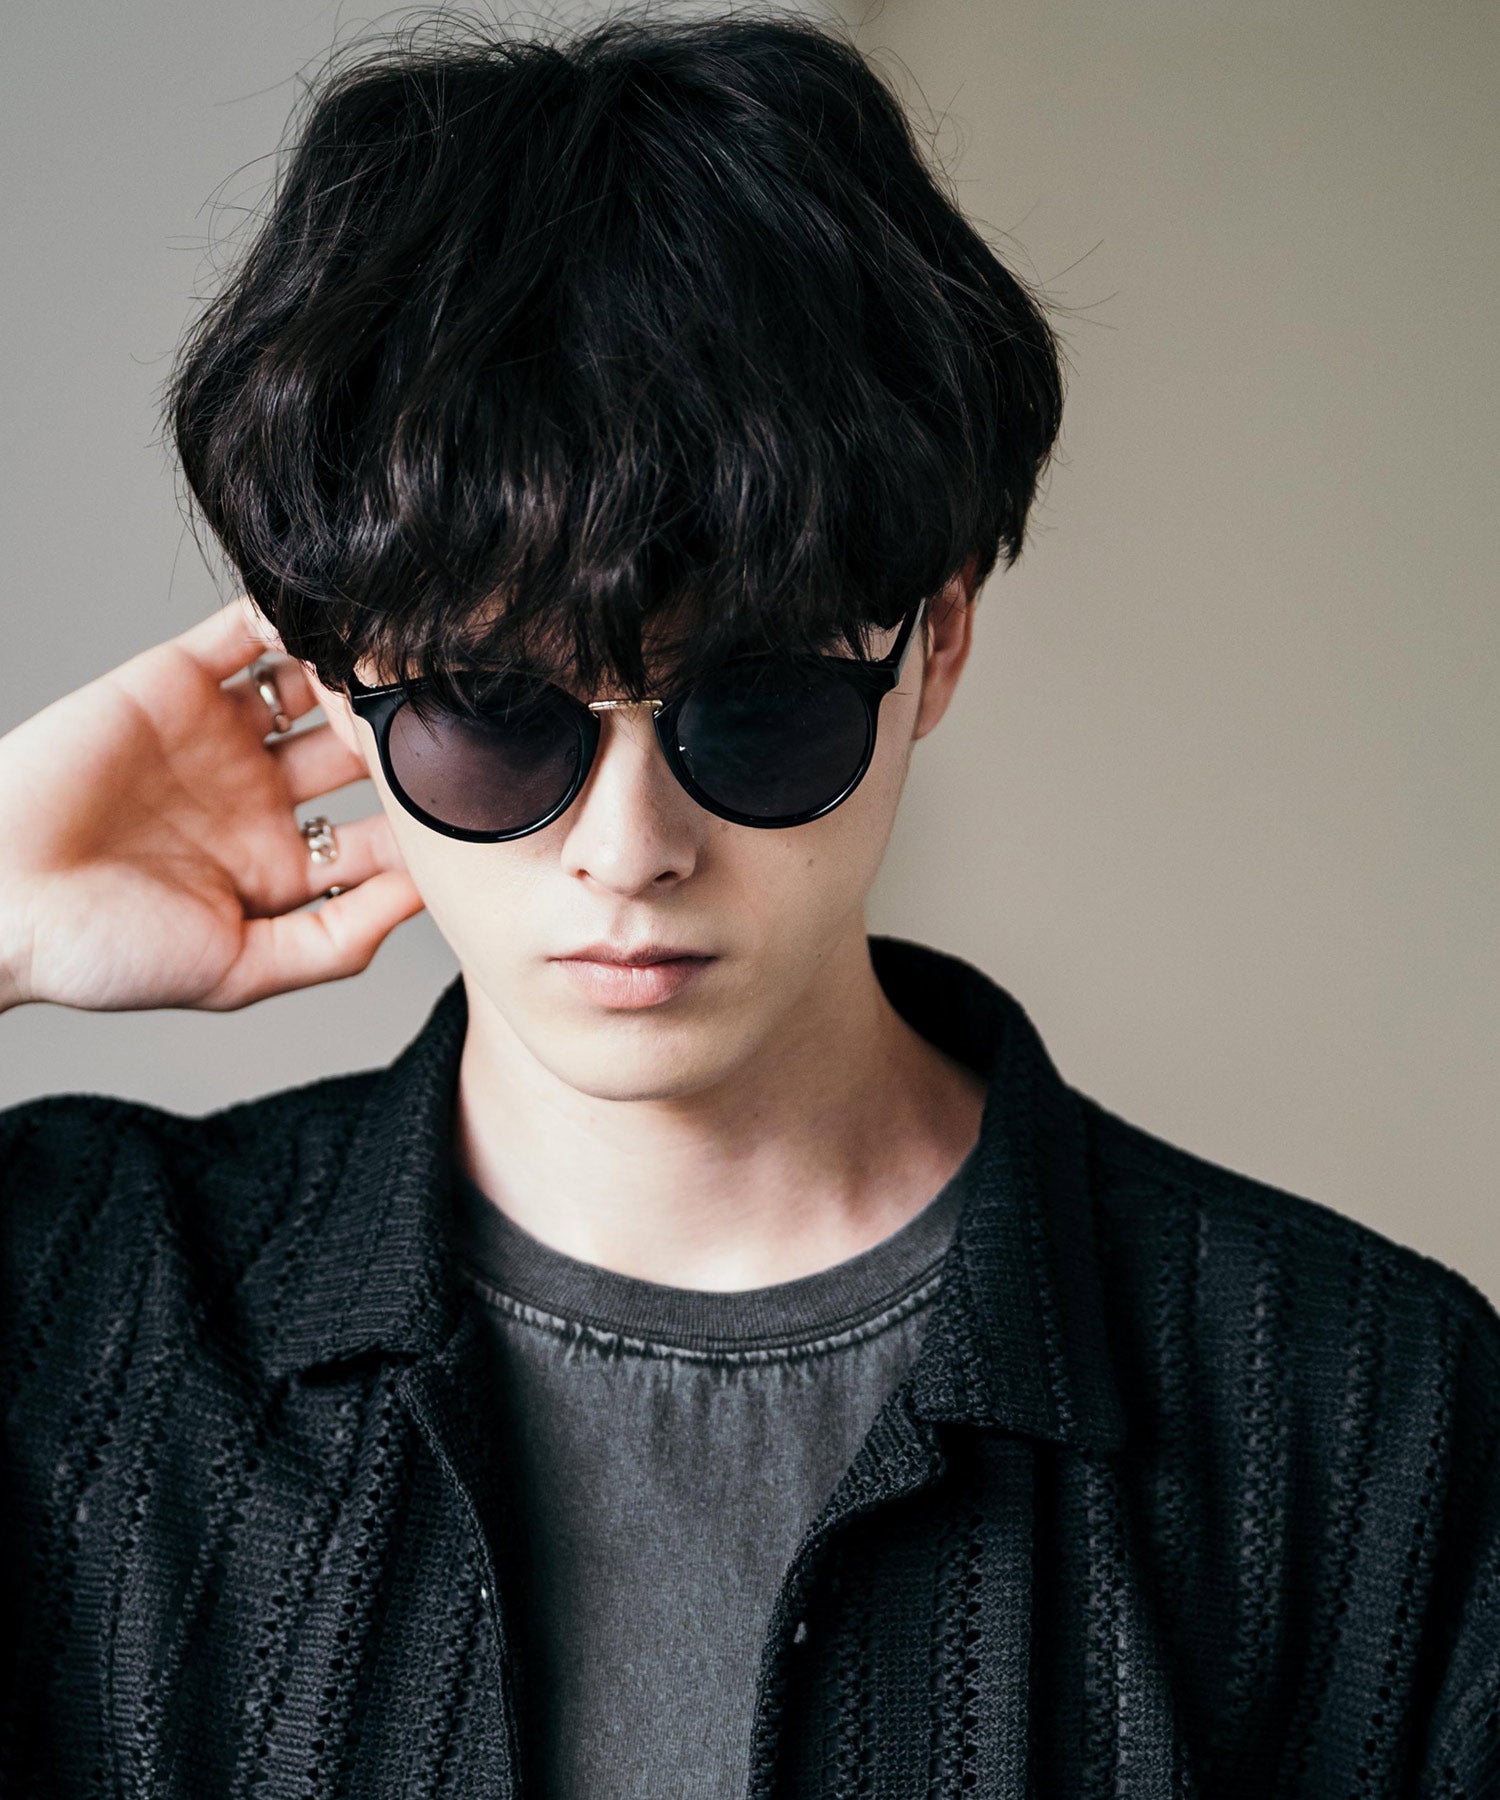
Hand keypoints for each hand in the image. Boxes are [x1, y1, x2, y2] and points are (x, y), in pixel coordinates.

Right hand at [0, 595, 424, 1012]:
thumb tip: (423, 901)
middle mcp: (259, 796)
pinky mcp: (175, 682)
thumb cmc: (101, 952)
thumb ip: (335, 943)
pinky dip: (288, 616)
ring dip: (357, 673)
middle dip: (402, 736)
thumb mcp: (239, 971)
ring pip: (315, 687)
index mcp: (282, 865)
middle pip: (359, 753)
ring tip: (402, 661)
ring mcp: (220, 735)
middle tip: (450, 716)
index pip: (381, 833)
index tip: (473, 798)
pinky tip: (336, 615)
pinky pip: (244, 633)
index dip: (425, 816)